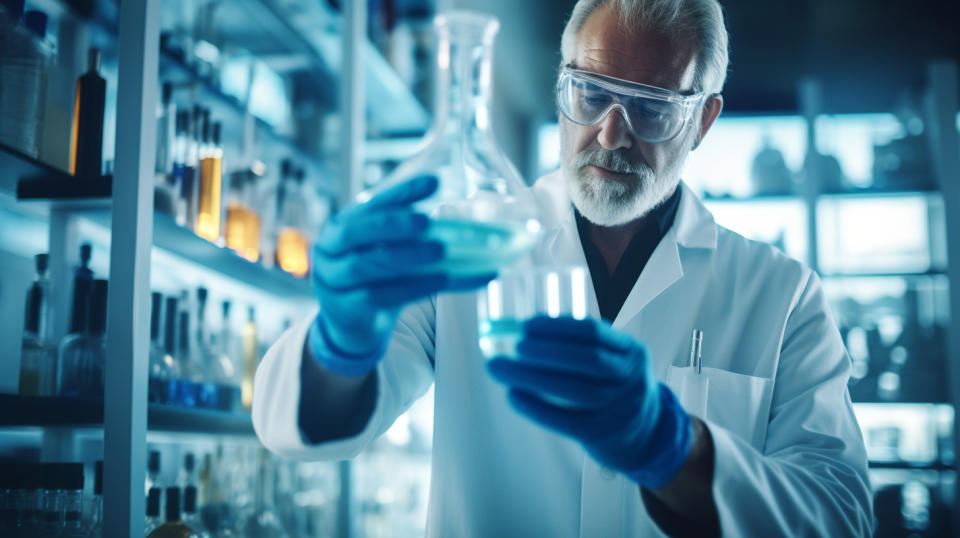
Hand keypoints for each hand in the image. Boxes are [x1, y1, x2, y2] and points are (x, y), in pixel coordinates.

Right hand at [310, 175, 494, 375]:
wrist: (352, 325)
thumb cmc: (376, 279)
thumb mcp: (390, 253)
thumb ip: (416, 239)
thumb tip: (473, 231)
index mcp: (343, 225)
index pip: (371, 203)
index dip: (401, 192)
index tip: (433, 182)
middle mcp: (330, 250)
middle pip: (356, 232)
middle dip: (394, 224)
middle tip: (427, 221)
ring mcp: (333, 281)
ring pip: (367, 265)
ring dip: (407, 256)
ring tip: (440, 251)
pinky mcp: (346, 309)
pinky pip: (380, 296)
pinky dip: (415, 286)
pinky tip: (441, 279)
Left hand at [487, 316, 691, 488]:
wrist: (642, 433)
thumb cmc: (613, 387)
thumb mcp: (612, 360)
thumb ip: (580, 345)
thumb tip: (525, 330)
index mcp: (631, 352)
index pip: (593, 332)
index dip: (557, 327)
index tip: (527, 325)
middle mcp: (630, 379)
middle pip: (586, 360)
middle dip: (545, 351)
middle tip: (514, 347)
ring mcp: (619, 408)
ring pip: (574, 391)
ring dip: (532, 377)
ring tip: (501, 369)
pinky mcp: (602, 433)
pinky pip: (565, 421)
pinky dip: (535, 408)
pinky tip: (513, 395)